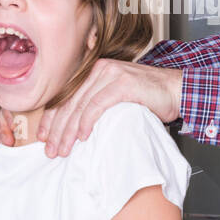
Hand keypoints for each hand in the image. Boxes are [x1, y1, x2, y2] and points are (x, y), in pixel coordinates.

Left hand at [38, 59, 181, 157]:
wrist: (176, 90)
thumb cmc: (148, 97)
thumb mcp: (116, 96)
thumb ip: (96, 103)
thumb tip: (72, 127)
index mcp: (94, 71)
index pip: (65, 96)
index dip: (52, 118)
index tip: (44, 137)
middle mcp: (100, 69)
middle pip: (69, 101)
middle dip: (57, 129)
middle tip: (51, 150)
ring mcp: (111, 74)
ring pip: (80, 105)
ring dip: (68, 131)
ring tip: (63, 149)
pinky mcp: (122, 84)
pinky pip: (97, 105)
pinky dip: (86, 122)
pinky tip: (82, 137)